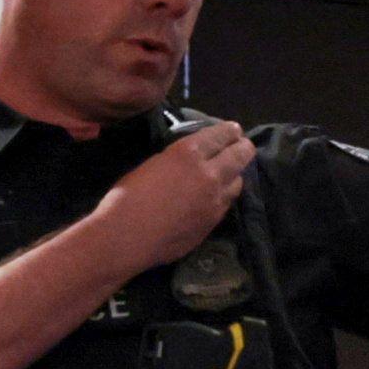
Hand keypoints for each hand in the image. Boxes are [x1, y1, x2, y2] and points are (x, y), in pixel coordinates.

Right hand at [91, 119, 251, 268]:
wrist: (126, 238)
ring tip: (228, 173)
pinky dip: (224, 196)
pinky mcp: (213, 222)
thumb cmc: (126, 197)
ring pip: (238, 181)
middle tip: (242, 146)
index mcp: (188, 154)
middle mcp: (209, 174)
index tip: (234, 130)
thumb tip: (189, 160)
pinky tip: (215, 197)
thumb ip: (176, 159)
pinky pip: (226, 204)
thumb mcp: (151, 164)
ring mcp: (215, 201)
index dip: (230, 131)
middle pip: (240, 155)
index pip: (221, 135)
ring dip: (234, 174)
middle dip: (243, 148)